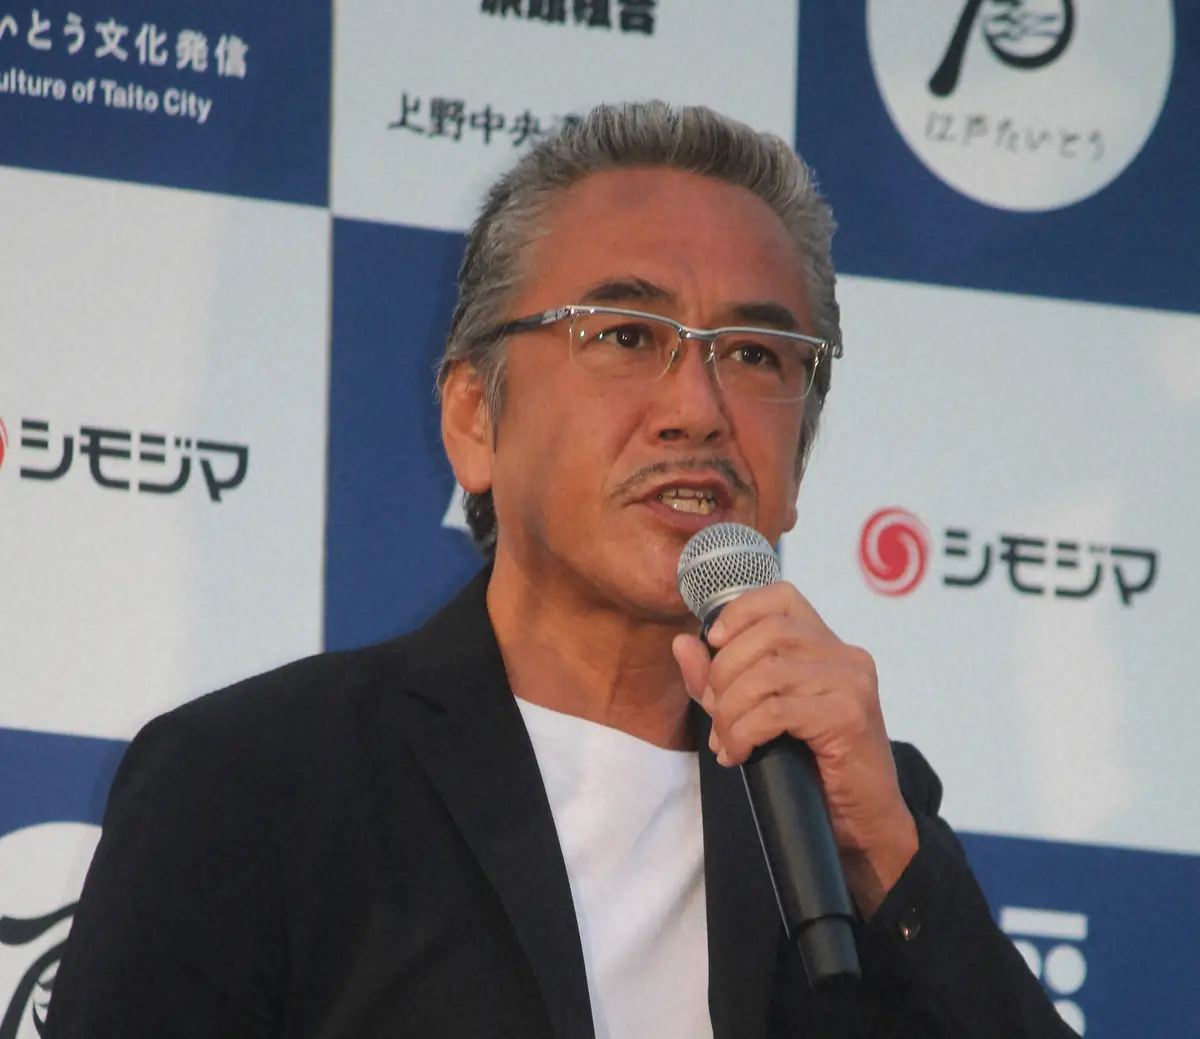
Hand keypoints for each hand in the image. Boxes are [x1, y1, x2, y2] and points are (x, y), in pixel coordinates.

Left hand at [672, 582, 918, 917]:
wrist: (863, 824)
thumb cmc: (813, 767)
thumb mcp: (757, 714)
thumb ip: (720, 679)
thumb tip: (683, 643)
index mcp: (828, 646)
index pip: (782, 596)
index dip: (740, 611)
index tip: (716, 642)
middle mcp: (845, 656)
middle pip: (766, 634)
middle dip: (724, 673)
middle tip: (716, 714)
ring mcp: (851, 684)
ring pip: (766, 672)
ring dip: (730, 710)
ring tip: (726, 742)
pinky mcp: (848, 716)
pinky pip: (776, 711)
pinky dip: (745, 732)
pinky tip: (740, 754)